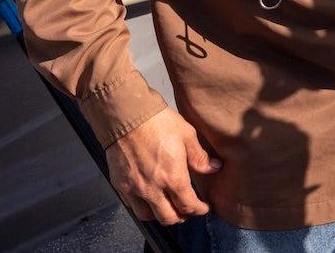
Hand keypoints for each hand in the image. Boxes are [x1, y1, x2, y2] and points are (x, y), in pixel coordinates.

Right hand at [104, 106, 220, 225]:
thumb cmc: (158, 123)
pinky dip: (144, 207)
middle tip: (188, 210)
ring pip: (148, 216)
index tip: (204, 208)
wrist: (127, 116)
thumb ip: (200, 156)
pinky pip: (132, 206)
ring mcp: (134, 189)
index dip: (199, 210)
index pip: (188, 205)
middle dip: (182, 216)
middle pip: (169, 218)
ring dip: (161, 215)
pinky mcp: (120, 185)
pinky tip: (150, 198)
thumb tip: (214, 168)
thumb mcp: (187, 135)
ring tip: (169, 206)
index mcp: (172, 178)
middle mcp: (153, 189)